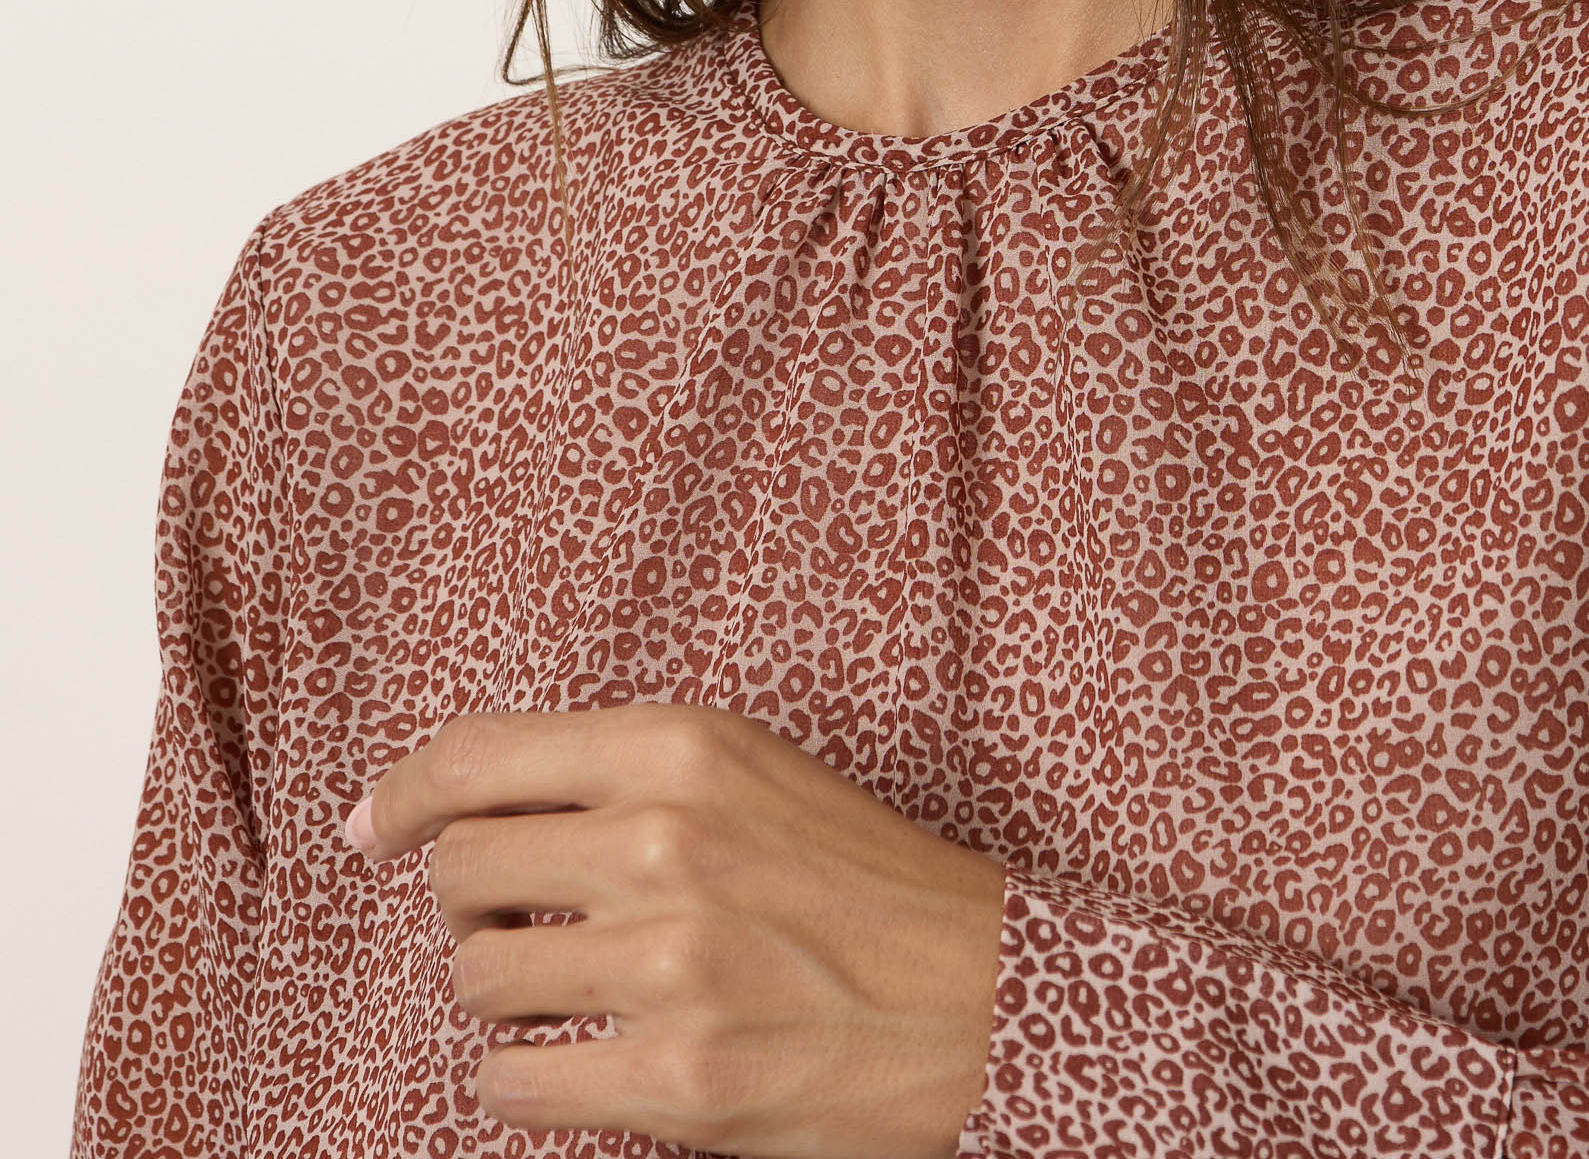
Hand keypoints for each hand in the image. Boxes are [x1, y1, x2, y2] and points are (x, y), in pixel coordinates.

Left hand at [345, 702, 1005, 1158]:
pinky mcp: (675, 1078)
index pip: (477, 757)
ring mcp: (667, 963)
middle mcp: (662, 840)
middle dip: (470, 905)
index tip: (372, 830)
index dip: (402, 795)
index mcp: (679, 747)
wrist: (980, 996)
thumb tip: (440, 808)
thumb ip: (616, 774)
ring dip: (504, 996)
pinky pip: (510, 1078)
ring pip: (475, 978)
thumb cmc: (855, 879)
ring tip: (575, 995)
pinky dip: (524, 1077)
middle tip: (525, 926)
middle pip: (458, 871)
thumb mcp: (746, 772)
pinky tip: (584, 1061)